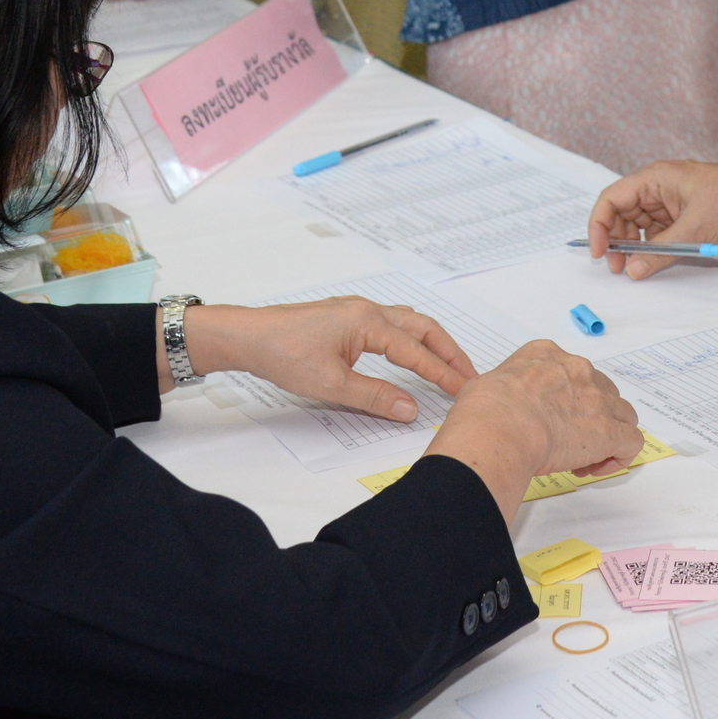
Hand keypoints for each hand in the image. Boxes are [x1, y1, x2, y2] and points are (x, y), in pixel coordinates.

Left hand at [182, 298, 476, 418]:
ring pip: (408, 322)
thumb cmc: (283, 354)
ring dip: (431, 342)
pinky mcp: (346, 318)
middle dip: (449, 351)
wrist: (248, 336)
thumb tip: (410, 408)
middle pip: (422, 327)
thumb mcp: (331, 384)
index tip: (465, 389)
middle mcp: (368, 310)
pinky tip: (410, 352)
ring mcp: (356, 311)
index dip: (443, 373)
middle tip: (469, 374)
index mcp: (368, 322)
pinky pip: (391, 324)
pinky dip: (411, 338)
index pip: (417, 351)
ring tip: (448, 365)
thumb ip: (375, 396)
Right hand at [426, 340, 642, 523]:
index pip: (569, 372)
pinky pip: (631, 441)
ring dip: (607, 436)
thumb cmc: (485, 409)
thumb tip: (495, 402)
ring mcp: (597, 398)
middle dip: (590, 417)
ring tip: (582, 459)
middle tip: (566, 442)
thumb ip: (501, 390)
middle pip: (600, 391)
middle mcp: (577, 370)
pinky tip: (595, 468)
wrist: (500, 428)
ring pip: (621, 414)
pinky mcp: (609, 429)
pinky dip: (619, 455)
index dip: (565, 400)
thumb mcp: (486, 385)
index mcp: (546, 355)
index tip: (550, 421)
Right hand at [587, 152, 717, 279]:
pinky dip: (653, 247)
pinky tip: (655, 261)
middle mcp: (657, 187)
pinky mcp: (682, 213)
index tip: (599, 252)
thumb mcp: (695, 229)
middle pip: (621, 214)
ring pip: (638, 225)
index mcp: (654, 179)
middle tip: (619, 269)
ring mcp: (669, 200)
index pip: (611, 199)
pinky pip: (657, 231)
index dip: (599, 226)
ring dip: (635, 247)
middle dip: (616, 241)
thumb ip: (661, 251)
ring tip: (636, 269)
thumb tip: (633, 271)